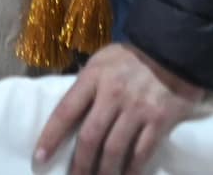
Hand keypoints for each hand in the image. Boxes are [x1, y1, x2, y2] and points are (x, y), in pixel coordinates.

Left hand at [37, 43, 202, 174]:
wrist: (173, 49)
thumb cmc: (131, 57)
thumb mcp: (101, 61)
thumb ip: (87, 85)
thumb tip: (71, 114)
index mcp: (93, 77)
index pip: (65, 111)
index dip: (51, 137)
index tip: (39, 158)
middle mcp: (112, 94)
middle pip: (89, 137)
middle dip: (80, 164)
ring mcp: (137, 108)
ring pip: (114, 149)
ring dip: (104, 171)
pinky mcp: (160, 119)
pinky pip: (142, 152)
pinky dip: (132, 169)